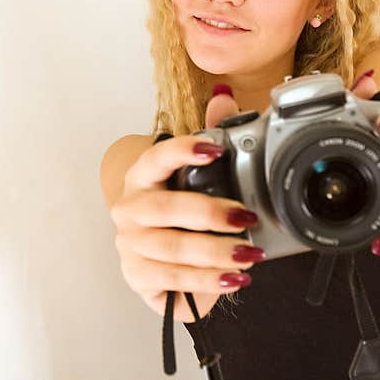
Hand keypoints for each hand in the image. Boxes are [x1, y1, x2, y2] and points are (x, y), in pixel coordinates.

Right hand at [109, 87, 263, 321]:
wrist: (160, 261)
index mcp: (142, 177)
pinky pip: (173, 279)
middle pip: (166, 209)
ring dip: (216, 253)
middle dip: (210, 214)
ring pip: (173, 248)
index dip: (183, 152)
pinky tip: (231, 279)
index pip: (156, 158)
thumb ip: (210, 136)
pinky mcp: (137, 276)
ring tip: (249, 254)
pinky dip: (206, 281)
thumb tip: (224, 98)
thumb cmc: (179, 215)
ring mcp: (130, 244)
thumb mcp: (197, 178)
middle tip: (245, 218)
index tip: (214, 150)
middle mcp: (130, 209)